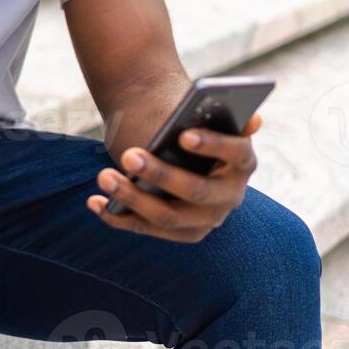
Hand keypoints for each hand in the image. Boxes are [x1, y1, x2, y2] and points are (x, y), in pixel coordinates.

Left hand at [87, 115, 261, 242]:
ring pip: (167, 216)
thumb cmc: (192, 127)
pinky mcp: (177, 232)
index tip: (183, 135)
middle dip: (161, 174)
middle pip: (196, 190)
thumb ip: (221, 115)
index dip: (213, 145)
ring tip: (103, 176)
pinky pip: (145, 228)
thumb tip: (255, 121)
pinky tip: (93, 202)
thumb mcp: (205, 118)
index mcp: (244, 162)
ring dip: (132, 197)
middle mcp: (229, 197)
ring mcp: (204, 220)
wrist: (181, 150)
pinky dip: (117, 217)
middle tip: (128, 154)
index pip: (236, 152)